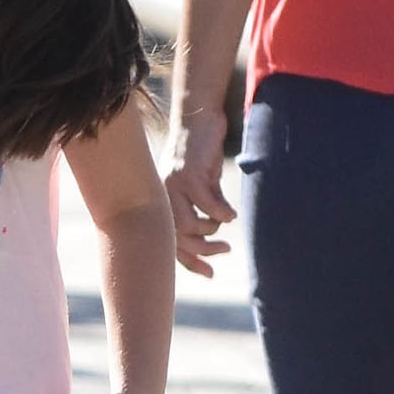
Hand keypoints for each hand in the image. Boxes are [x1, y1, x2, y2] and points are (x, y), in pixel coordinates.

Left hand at [162, 116, 235, 276]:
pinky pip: (207, 205)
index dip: (188, 261)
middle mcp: (163, 197)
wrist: (199, 120)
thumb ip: (203, 207)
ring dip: (212, 230)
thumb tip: (215, 231)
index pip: (170, 242)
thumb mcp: (200, 184)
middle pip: (178, 239)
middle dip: (202, 252)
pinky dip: (221, 212)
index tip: (209, 273)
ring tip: (224, 222)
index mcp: (162, 202)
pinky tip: (230, 212)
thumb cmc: (200, 153)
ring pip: (190, 226)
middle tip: (225, 251)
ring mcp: (173, 187)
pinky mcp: (189, 175)